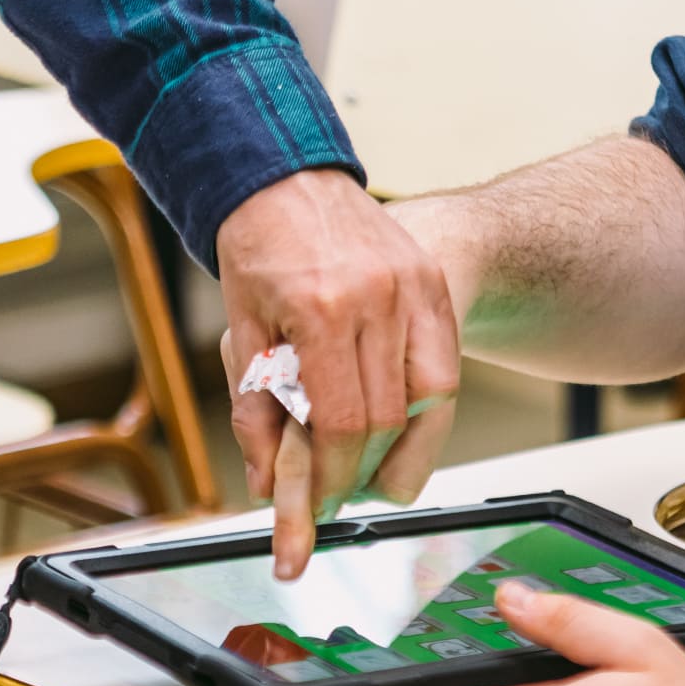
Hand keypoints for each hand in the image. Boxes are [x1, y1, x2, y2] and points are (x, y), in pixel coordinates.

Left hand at [217, 170, 461, 578]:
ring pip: (426, 402)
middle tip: (334, 495)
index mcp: (322, 309)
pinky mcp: (434, 291)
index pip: (340, 422)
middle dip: (359, 473)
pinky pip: (444, 375)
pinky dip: (424, 416)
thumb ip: (255, 413)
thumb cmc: (261, 251)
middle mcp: (377, 299)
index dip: (330, 477)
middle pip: (385, 420)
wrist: (293, 178)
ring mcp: (414, 292)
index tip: (315, 507)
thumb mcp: (241, 333)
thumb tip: (269, 486)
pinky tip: (397, 435)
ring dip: (398, 452)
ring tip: (366, 472)